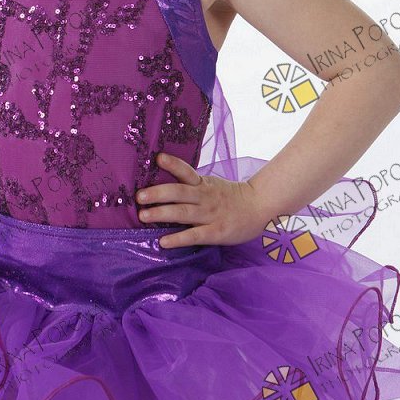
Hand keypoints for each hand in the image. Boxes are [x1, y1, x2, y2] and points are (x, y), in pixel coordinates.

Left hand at [135, 152, 269, 247]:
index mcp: (203, 184)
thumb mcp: (212, 185)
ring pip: (183, 213)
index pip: (186, 171)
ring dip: (162, 213)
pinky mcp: (216, 232)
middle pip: (179, 192)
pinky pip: (194, 235)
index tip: (158, 158)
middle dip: (158, 193)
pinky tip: (163, 241)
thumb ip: (192, 186)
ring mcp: (210, 215)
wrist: (260, 207)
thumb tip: (164, 187)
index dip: (173, 164)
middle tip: (139, 196)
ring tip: (144, 216)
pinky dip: (178, 239)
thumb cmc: (231, 197)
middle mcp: (205, 197)